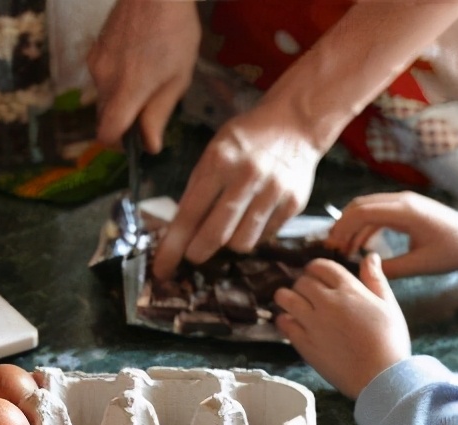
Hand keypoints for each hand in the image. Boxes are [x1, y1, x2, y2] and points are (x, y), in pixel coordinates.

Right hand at [87, 0, 199, 153]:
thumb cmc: (175, 31)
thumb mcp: (178, 78)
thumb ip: (159, 113)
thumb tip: (150, 145)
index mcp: (125, 91)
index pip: (106, 133)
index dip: (118, 145)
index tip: (135, 142)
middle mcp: (103, 80)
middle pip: (104, 117)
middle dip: (123, 121)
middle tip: (150, 110)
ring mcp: (95, 63)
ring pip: (103, 96)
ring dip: (121, 99)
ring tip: (148, 78)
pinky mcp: (94, 50)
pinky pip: (102, 77)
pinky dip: (116, 80)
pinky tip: (137, 62)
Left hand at [152, 103, 320, 278]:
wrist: (296, 123)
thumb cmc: (246, 139)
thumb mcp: (214, 151)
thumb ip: (198, 188)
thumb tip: (181, 231)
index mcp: (220, 162)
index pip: (189, 214)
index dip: (173, 247)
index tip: (162, 269)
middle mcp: (247, 178)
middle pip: (215, 235)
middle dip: (198, 252)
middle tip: (193, 255)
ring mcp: (273, 192)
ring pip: (241, 243)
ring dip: (228, 243)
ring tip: (228, 228)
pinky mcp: (293, 204)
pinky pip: (264, 237)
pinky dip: (252, 235)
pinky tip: (251, 219)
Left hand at [275, 254, 410, 399]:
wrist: (381, 378)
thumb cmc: (390, 342)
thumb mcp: (388, 305)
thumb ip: (375, 279)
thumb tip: (370, 256)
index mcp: (349, 290)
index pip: (321, 266)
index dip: (315, 269)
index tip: (315, 275)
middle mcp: (328, 302)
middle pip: (302, 281)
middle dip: (303, 284)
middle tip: (307, 294)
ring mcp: (313, 323)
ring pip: (285, 298)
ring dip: (287, 298)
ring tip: (293, 305)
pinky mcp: (304, 343)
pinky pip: (283, 323)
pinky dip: (284, 320)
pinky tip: (293, 324)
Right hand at [324, 192, 457, 278]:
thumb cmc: (453, 252)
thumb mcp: (420, 265)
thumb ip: (390, 269)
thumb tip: (362, 271)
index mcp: (406, 211)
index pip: (362, 211)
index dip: (342, 228)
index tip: (332, 247)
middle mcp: (403, 201)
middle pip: (360, 205)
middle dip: (342, 225)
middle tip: (332, 248)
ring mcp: (405, 202)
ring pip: (367, 207)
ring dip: (352, 226)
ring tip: (343, 249)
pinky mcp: (406, 208)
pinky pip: (378, 212)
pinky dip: (365, 226)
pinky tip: (360, 245)